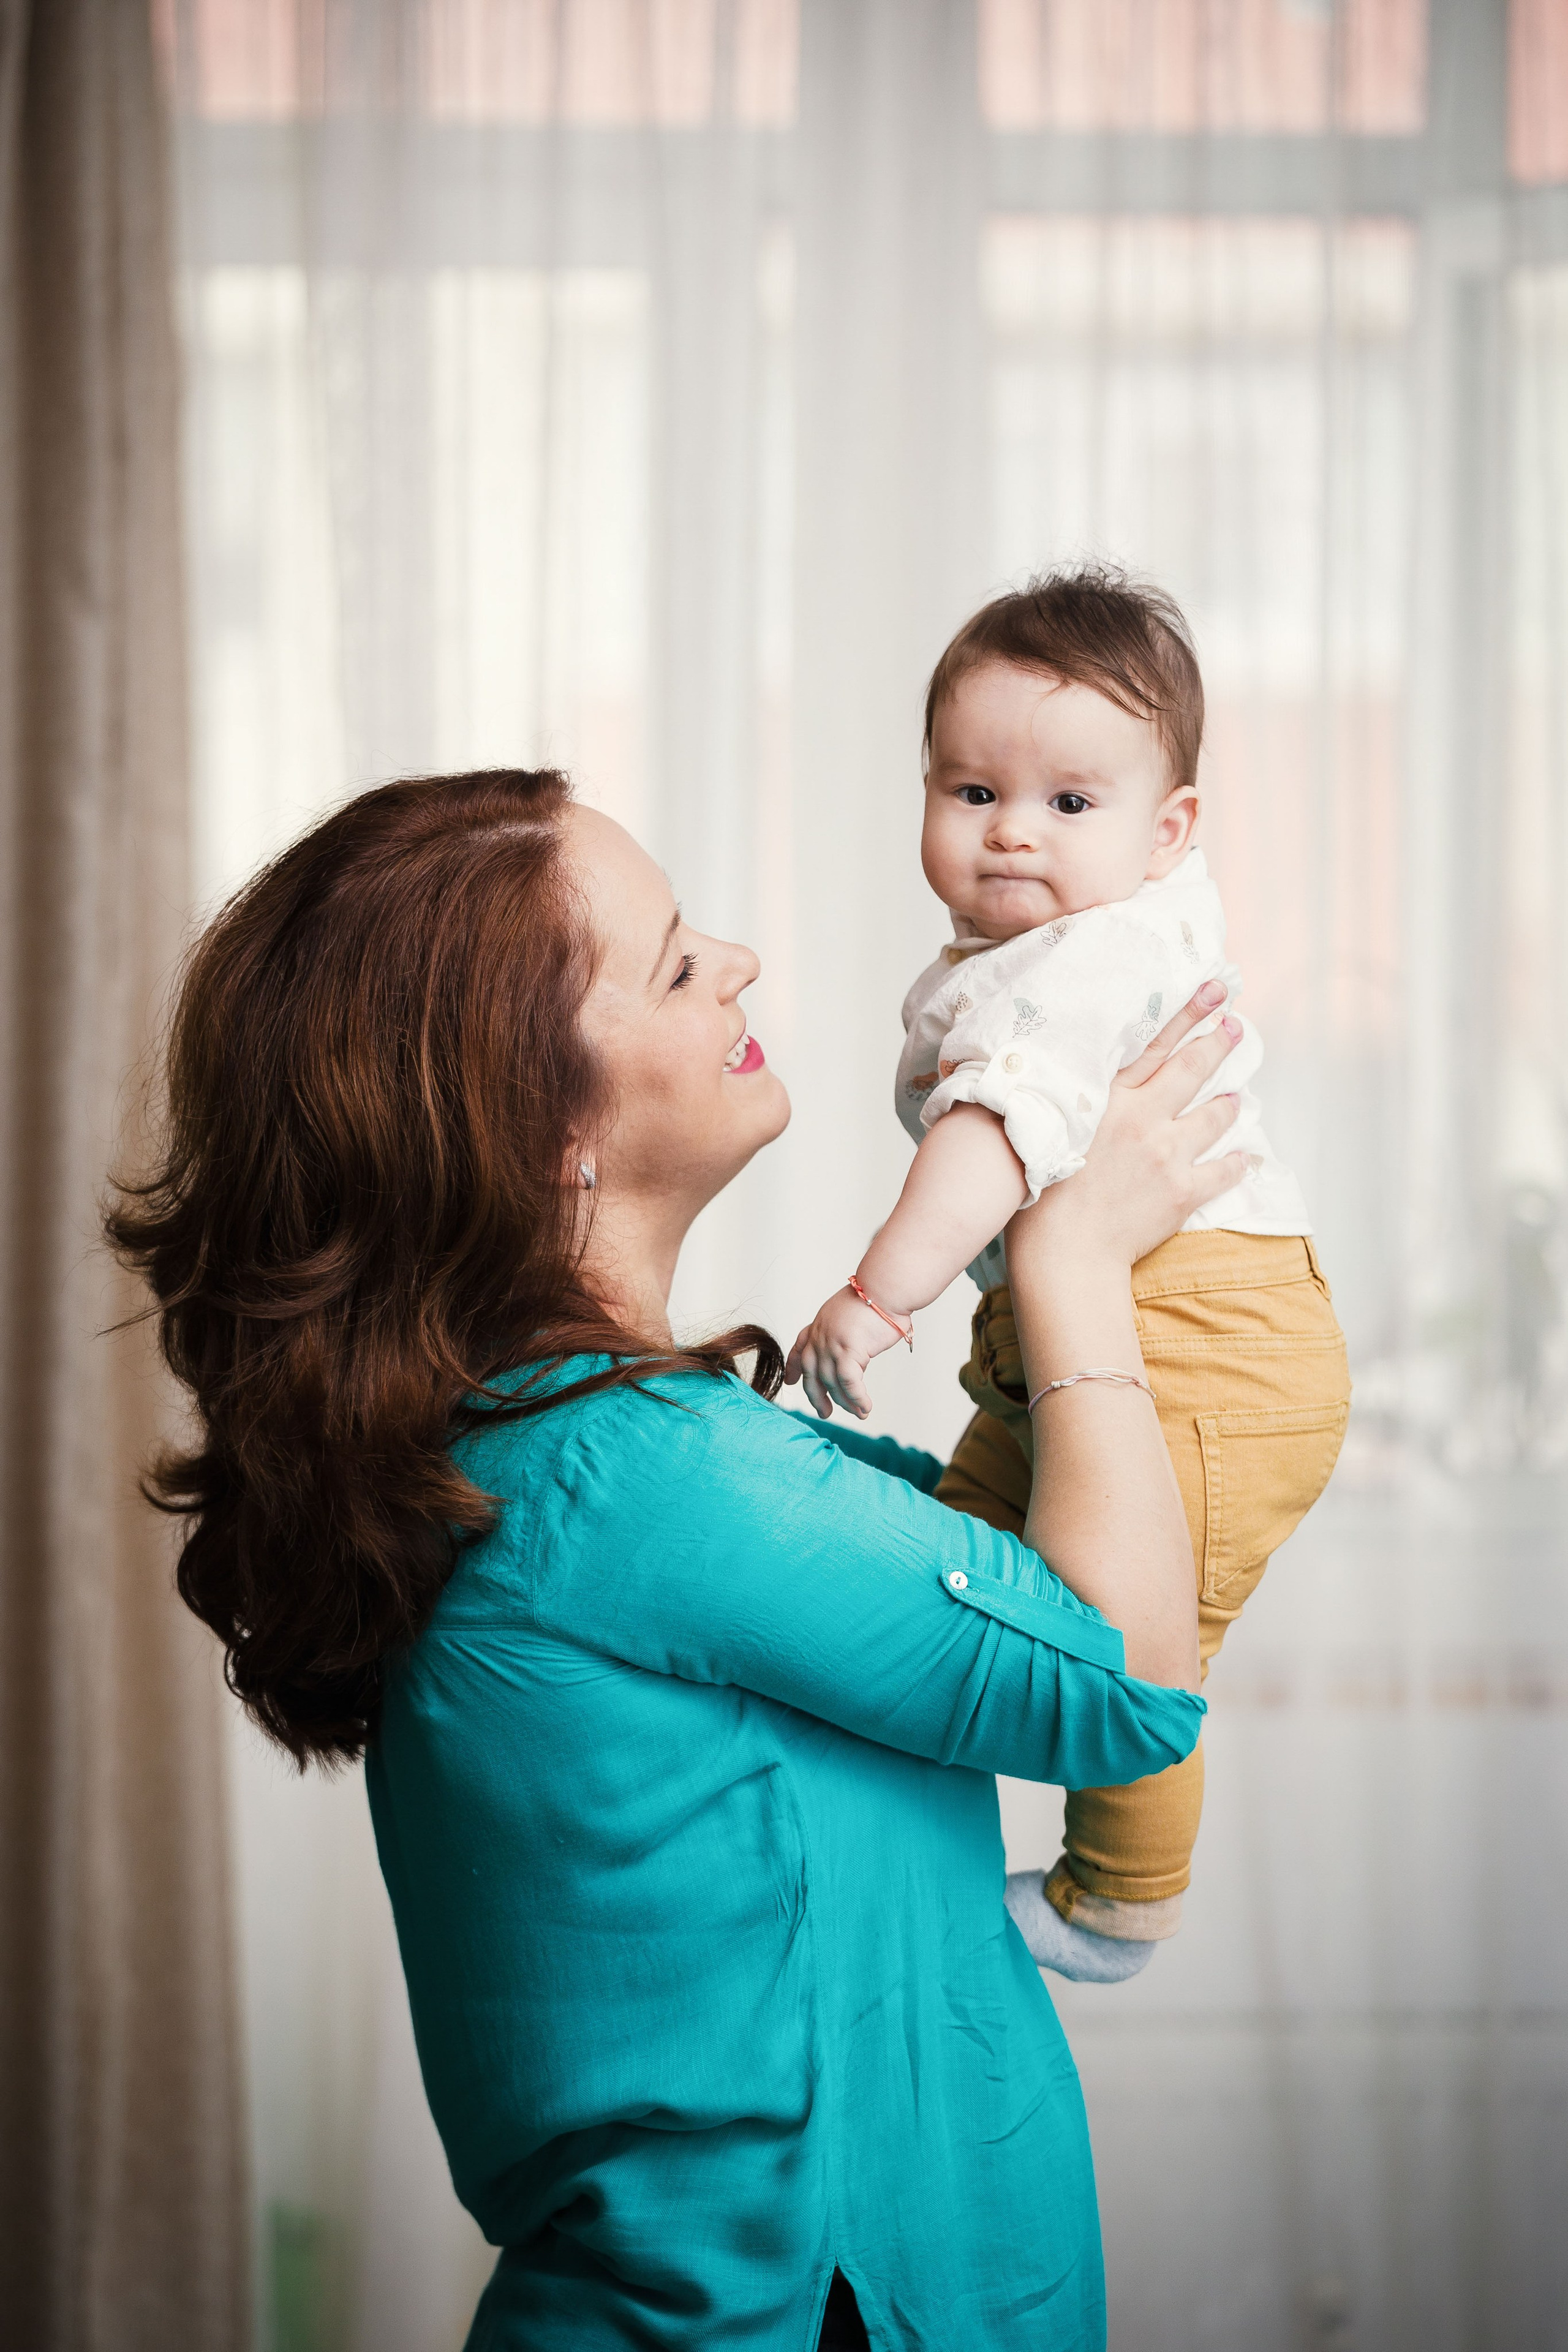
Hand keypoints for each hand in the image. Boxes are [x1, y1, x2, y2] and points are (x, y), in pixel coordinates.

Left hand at [784, 1286, 906, 1419]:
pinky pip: (849, 1383)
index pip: (799, 1348)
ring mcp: (831, 1344)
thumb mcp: (850, 1315)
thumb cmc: (877, 1297)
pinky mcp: (848, 1351)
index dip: (793, 1367)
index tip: (790, 1381)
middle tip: (824, 1413)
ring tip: (860, 1414)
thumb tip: (855, 1359)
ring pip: (833, 1383)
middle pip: (811, 1374)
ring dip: (847, 1402)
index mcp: (819, 1325)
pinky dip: (857, 1398)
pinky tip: (866, 1407)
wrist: (885, 1287)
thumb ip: (845, 1336)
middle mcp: (820, 1336)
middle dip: (816, 1396)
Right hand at [1007, 982, 1248, 1278]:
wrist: (1063, 1253)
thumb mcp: (1051, 1130)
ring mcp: (1166, 1153)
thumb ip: (1076, 1100)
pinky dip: (1239, 1162)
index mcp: (1106, 1099)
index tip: (1212, 990)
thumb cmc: (1041, 1196)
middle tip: (1235, 1024)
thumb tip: (1089, 1079)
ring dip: (1228, 1101)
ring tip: (1236, 1093)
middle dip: (1217, 1042)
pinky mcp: (1184, 1191)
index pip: (1154, 1045)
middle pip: (1191, 1069)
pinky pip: (1224, 1170)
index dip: (1186, 1013)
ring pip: (1214, 1115)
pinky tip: (1246, 1157)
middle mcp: (1142, 1118)